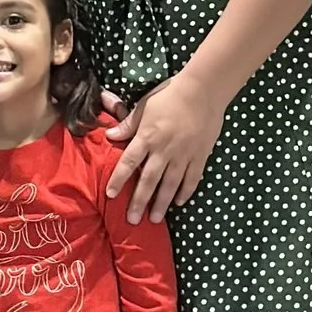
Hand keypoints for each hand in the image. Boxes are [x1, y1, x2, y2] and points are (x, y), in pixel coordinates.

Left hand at [104, 71, 224, 220]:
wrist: (202, 91)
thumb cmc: (169, 95)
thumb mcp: (144, 106)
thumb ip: (128, 124)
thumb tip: (109, 135)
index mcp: (147, 137)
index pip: (129, 162)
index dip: (118, 179)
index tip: (110, 195)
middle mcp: (164, 150)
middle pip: (149, 180)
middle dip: (139, 201)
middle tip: (132, 220)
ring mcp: (183, 155)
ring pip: (170, 185)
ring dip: (161, 203)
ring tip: (155, 219)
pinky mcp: (199, 156)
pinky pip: (191, 178)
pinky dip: (185, 192)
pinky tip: (178, 203)